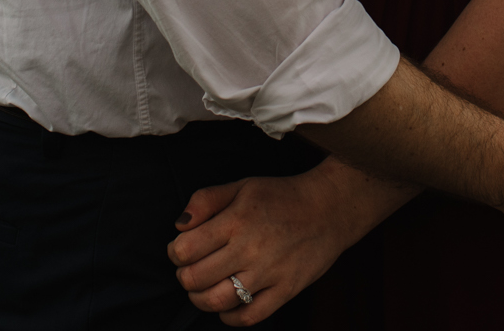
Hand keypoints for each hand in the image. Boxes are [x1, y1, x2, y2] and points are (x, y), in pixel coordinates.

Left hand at [167, 162, 403, 325]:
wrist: (329, 209)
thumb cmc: (281, 197)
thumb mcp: (242, 185)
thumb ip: (205, 200)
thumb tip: (179, 225)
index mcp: (236, 220)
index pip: (186, 249)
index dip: (175, 252)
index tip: (181, 250)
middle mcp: (250, 248)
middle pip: (196, 279)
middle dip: (184, 277)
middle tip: (190, 270)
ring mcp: (269, 273)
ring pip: (217, 302)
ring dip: (200, 299)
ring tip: (203, 289)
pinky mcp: (285, 291)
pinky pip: (249, 317)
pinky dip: (229, 318)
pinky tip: (226, 307)